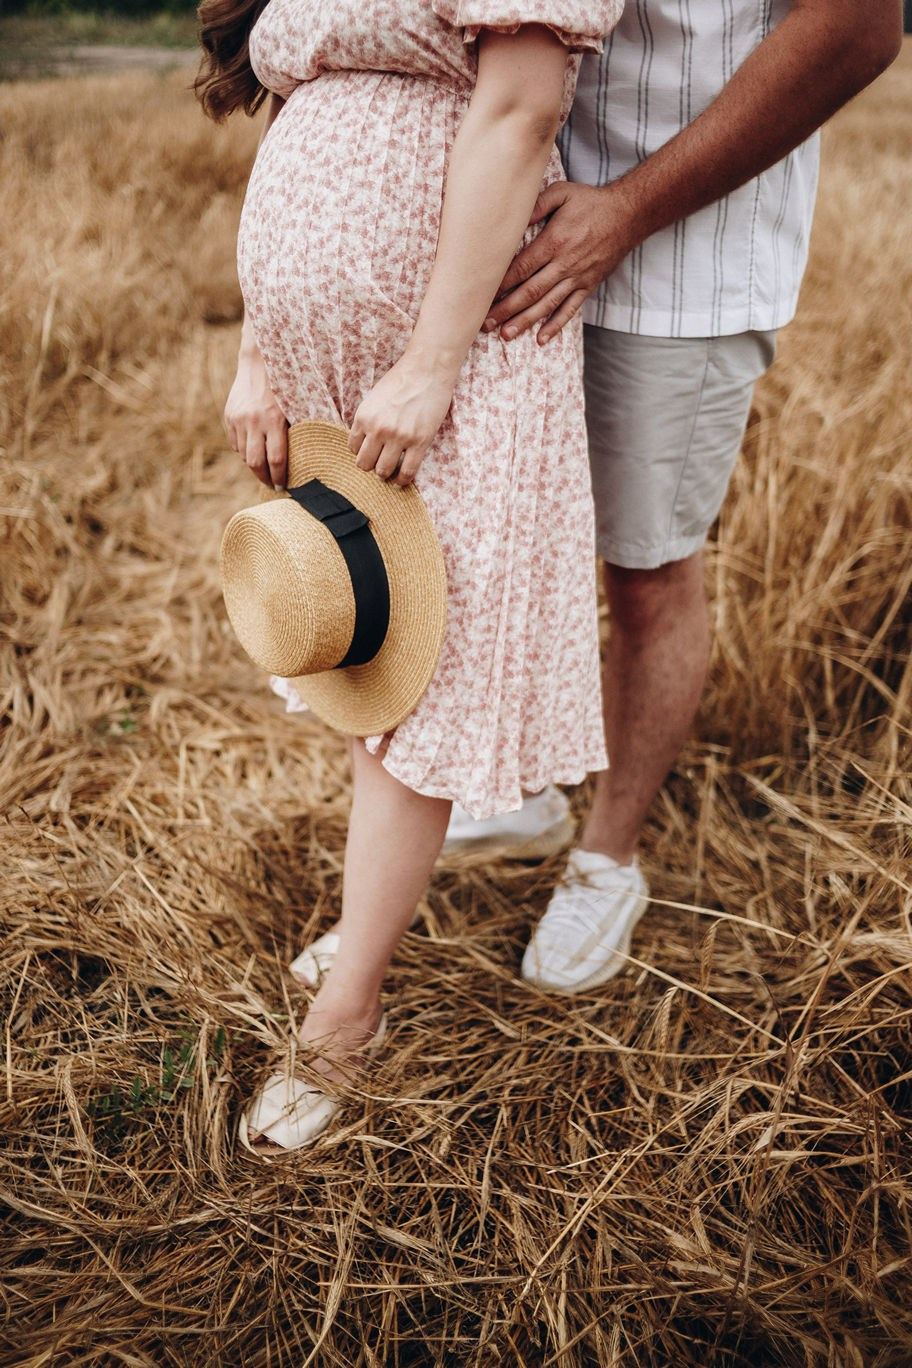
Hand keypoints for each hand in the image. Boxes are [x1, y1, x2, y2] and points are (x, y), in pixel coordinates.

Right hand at [224, 347, 287, 489]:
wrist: (259, 362)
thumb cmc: (285, 386)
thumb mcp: (294, 407)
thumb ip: (294, 432)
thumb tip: (303, 461)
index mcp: (273, 420)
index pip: (275, 459)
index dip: (279, 477)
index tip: (283, 487)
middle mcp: (253, 421)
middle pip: (256, 462)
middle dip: (264, 478)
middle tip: (272, 486)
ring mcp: (238, 419)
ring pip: (243, 454)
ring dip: (254, 464)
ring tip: (264, 468)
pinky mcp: (229, 416)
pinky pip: (234, 443)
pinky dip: (244, 450)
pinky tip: (253, 449)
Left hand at [349, 351, 455, 486]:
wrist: (427, 369)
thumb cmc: (401, 380)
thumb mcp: (374, 398)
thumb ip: (368, 419)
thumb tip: (365, 442)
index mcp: (363, 417)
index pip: (353, 448)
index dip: (361, 451)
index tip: (371, 450)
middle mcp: (378, 429)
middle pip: (364, 464)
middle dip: (370, 465)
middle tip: (379, 462)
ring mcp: (398, 437)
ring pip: (383, 471)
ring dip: (386, 473)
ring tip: (391, 470)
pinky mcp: (419, 442)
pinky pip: (406, 471)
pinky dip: (402, 479)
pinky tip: (402, 478)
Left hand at [484, 180, 636, 343]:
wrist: (628, 215)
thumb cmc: (591, 202)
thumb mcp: (562, 193)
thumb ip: (536, 205)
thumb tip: (513, 218)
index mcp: (554, 242)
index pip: (522, 268)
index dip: (501, 284)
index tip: (483, 295)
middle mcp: (565, 264)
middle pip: (530, 291)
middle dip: (507, 308)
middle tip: (486, 322)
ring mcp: (577, 277)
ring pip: (547, 304)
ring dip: (525, 321)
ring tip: (506, 334)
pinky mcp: (588, 285)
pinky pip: (571, 309)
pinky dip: (556, 325)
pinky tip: (542, 339)